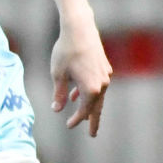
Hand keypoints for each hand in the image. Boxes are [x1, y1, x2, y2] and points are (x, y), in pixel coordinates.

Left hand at [51, 21, 110, 136]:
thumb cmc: (66, 51)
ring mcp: (105, 75)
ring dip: (89, 105)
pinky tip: (77, 92)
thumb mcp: (58, 75)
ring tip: (84, 116)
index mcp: (91, 89)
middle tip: (93, 134)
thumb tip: (57, 109)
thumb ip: (59, 94)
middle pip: (97, 107)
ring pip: (98, 95)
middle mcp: (102, 84)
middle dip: (93, 121)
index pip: (84, 111)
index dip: (76, 120)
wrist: (80, 29)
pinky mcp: (104, 66)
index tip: (68, 126)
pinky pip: (98, 85)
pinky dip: (89, 91)